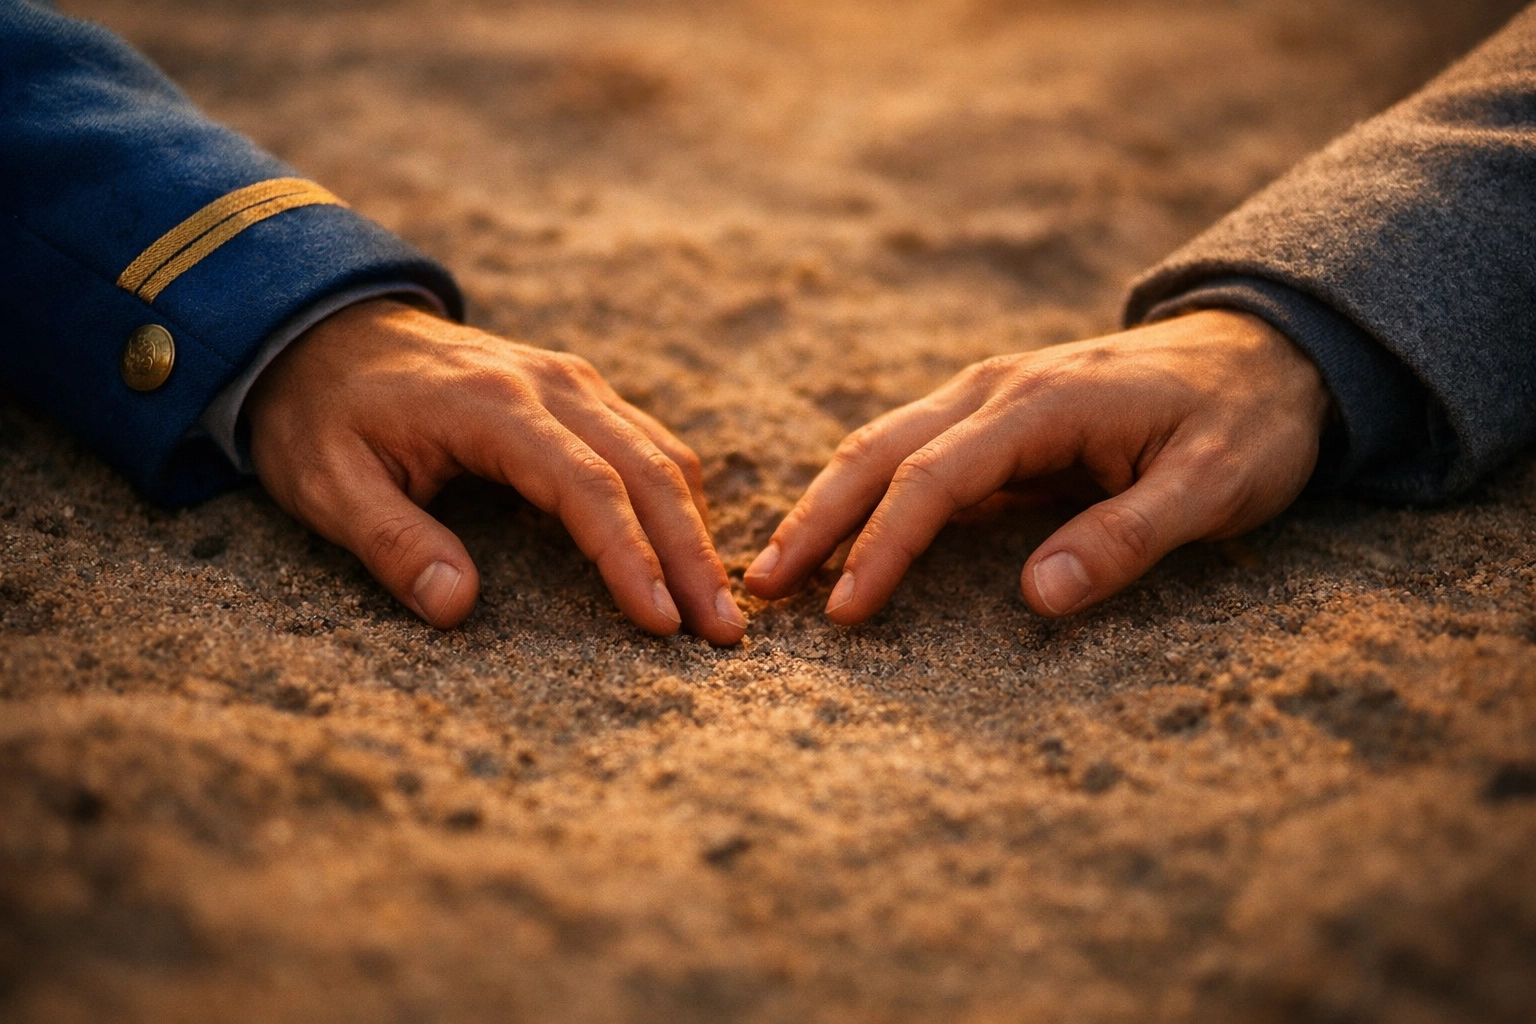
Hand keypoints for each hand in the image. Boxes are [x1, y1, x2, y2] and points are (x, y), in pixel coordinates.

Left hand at [246, 298, 745, 642]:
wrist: (321, 326)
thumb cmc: (320, 413)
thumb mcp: (325, 483)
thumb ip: (391, 542)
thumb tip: (456, 607)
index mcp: (492, 407)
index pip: (588, 487)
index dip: (631, 557)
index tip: (662, 624)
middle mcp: (550, 385)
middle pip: (648, 470)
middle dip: (691, 557)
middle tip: (724, 635)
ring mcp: (572, 382)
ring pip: (661, 455)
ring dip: (695, 532)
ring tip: (716, 608)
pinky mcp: (578, 392)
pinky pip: (648, 443)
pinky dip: (677, 500)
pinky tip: (686, 550)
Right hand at [743, 310, 1330, 622]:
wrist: (1265, 353)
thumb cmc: (1244, 424)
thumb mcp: (1213, 486)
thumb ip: (1126, 537)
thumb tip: (1037, 596)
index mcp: (1042, 403)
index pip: (935, 479)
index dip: (883, 546)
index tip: (843, 610)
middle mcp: (997, 388)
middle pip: (879, 449)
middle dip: (816, 519)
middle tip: (761, 586)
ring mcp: (989, 396)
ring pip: (881, 444)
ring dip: (826, 504)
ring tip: (777, 568)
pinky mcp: (993, 417)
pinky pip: (911, 453)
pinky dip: (863, 494)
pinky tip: (840, 537)